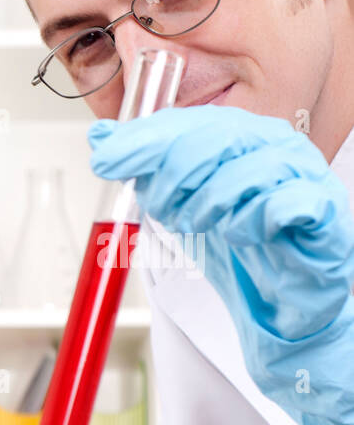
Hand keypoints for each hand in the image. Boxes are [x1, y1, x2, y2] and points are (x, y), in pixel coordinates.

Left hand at [89, 105, 353, 424]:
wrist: (276, 301)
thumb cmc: (234, 248)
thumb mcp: (175, 207)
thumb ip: (145, 173)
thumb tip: (102, 140)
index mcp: (241, 137)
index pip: (190, 123)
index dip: (144, 140)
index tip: (106, 159)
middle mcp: (274, 147)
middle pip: (217, 139)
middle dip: (174, 177)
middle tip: (161, 209)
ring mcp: (303, 176)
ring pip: (249, 171)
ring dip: (209, 205)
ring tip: (200, 226)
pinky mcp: (323, 213)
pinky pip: (286, 205)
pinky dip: (252, 221)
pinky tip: (239, 234)